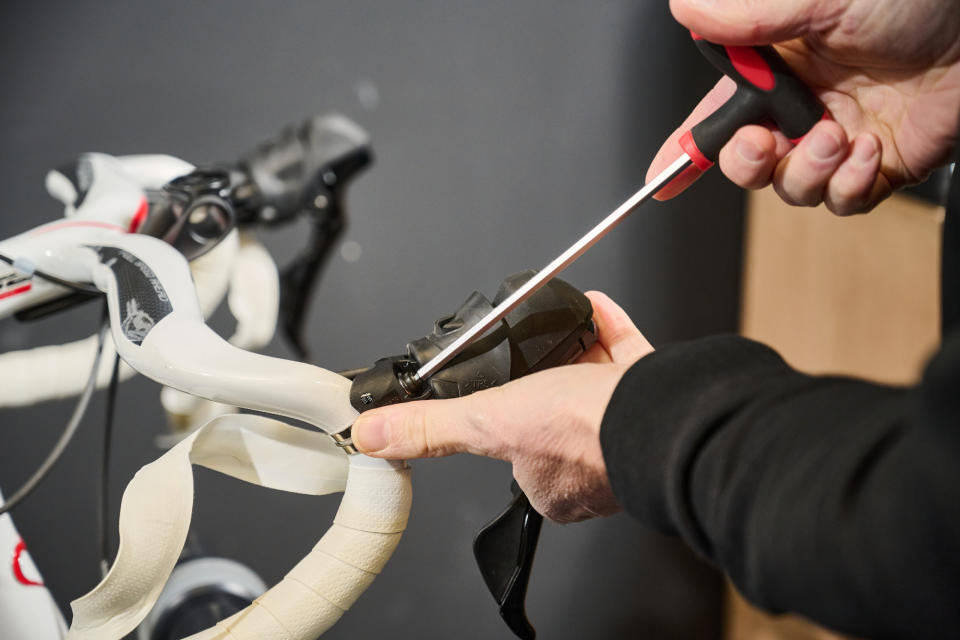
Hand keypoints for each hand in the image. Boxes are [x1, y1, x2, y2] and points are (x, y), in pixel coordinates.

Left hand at [351, 291, 652, 522]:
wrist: (655, 413)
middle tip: (531, 363)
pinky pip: (628, 356)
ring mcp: (624, 426)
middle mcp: (590, 460)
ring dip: (575, 354)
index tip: (501, 401)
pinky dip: (609, 329)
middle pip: (558, 416)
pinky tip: (593, 305)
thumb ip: (432, 429)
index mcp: (552, 481)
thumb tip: (374, 437)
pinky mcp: (654, 393)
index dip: (508, 426)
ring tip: (556, 328)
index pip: (519, 453)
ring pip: (595, 389)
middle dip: (546, 385)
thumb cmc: (582, 432)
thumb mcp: (487, 423)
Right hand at [650, 0, 959, 213]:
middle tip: (763, 143)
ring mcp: (840, 136)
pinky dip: (850, 184)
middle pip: (746, 161)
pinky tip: (867, 150)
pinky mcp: (879, 164)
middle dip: (745, 163)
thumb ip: (749, 14)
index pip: (716, 113)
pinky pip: (844, 200)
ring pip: (792, 187)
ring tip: (836, 135)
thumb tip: (689, 12)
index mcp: (779, 64)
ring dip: (806, 170)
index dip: (686, 149)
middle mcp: (805, 103)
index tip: (661, 179)